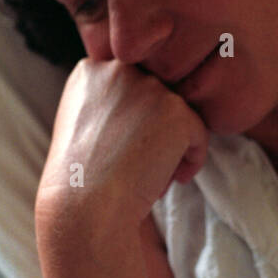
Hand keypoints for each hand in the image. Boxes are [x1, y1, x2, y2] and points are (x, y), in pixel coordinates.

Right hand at [36, 57, 208, 229]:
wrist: (83, 208)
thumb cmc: (79, 182)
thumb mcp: (80, 128)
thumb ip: (107, 105)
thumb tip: (144, 111)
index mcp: (91, 71)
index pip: (131, 89)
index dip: (131, 125)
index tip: (120, 155)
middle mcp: (119, 68)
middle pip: (156, 99)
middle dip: (152, 134)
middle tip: (135, 170)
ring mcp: (149, 86)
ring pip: (177, 115)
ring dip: (169, 148)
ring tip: (148, 179)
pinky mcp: (175, 110)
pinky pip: (199, 133)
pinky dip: (189, 161)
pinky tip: (165, 182)